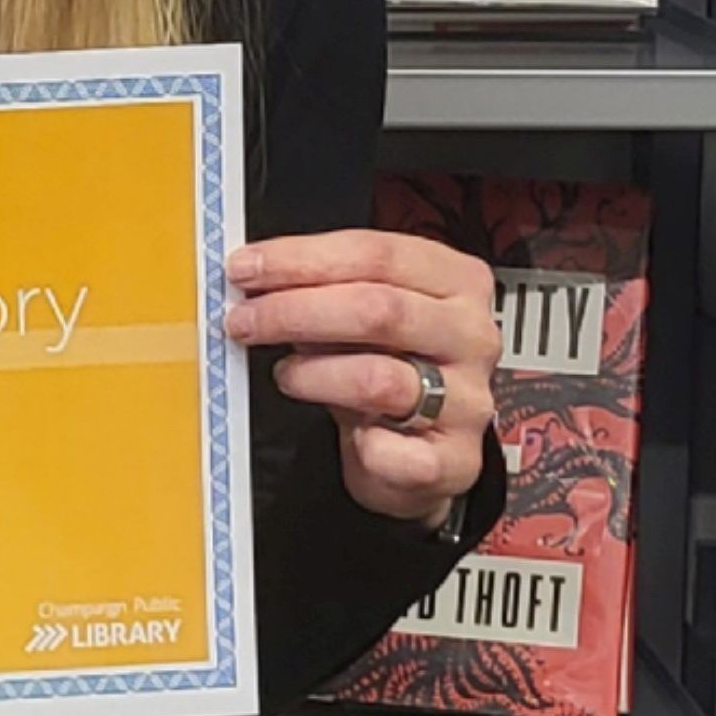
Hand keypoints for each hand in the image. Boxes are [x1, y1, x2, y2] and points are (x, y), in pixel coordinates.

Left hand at [225, 231, 500, 527]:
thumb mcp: (368, 314)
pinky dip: (359, 445)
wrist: (423, 451)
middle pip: (379, 309)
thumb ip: (325, 288)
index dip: (302, 258)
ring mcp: (469, 400)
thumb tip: (257, 276)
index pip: (376, 253)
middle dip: (296, 311)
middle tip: (244, 319)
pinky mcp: (455, 461)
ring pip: (380, 378)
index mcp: (456, 280)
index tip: (247, 268)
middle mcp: (471, 335)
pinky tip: (347, 436)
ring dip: (313, 375)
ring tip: (284, 374)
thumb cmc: (391, 365)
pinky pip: (393, 452)